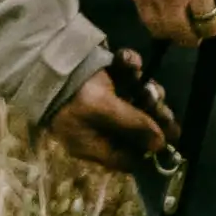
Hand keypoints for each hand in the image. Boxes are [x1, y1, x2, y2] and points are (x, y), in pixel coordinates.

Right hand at [33, 67, 177, 183]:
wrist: (45, 55)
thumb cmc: (72, 90)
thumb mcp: (103, 110)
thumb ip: (133, 126)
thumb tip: (161, 146)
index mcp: (92, 144)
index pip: (128, 159)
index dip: (149, 149)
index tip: (169, 138)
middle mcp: (99, 128)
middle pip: (138, 129)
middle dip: (154, 115)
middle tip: (163, 107)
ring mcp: (104, 104)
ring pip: (138, 102)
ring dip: (148, 91)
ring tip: (149, 84)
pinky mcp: (106, 80)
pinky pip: (128, 77)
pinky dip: (131, 67)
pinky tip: (128, 61)